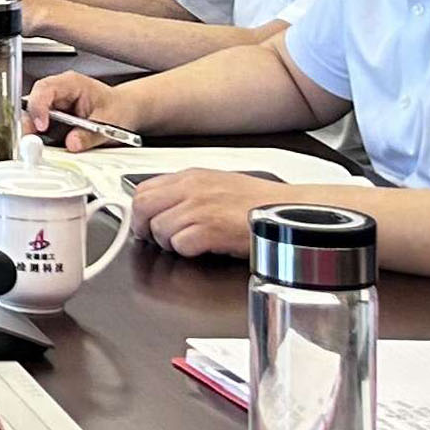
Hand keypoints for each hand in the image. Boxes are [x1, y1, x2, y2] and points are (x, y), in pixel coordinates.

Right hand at [22, 69, 126, 145]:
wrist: (124, 109)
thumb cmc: (118, 107)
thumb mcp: (110, 122)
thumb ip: (90, 134)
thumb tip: (72, 143)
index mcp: (71, 83)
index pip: (46, 89)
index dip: (38, 107)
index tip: (41, 126)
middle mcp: (58, 91)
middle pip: (32, 103)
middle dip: (28, 123)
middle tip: (29, 143)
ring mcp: (54, 104)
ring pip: (32, 116)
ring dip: (32, 132)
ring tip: (35, 149)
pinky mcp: (53, 118)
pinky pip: (39, 127)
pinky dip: (39, 138)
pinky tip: (43, 148)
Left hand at [126, 167, 298, 259]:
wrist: (290, 211)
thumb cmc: (259, 204)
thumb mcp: (217, 186)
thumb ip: (187, 193)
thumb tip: (161, 207)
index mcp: (191, 176)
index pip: (143, 189)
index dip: (139, 212)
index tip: (145, 224)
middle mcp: (192, 188)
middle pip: (142, 207)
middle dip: (144, 228)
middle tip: (157, 239)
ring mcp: (200, 208)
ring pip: (158, 229)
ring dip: (169, 242)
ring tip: (190, 243)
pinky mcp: (210, 229)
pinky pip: (180, 245)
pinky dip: (186, 252)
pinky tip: (203, 249)